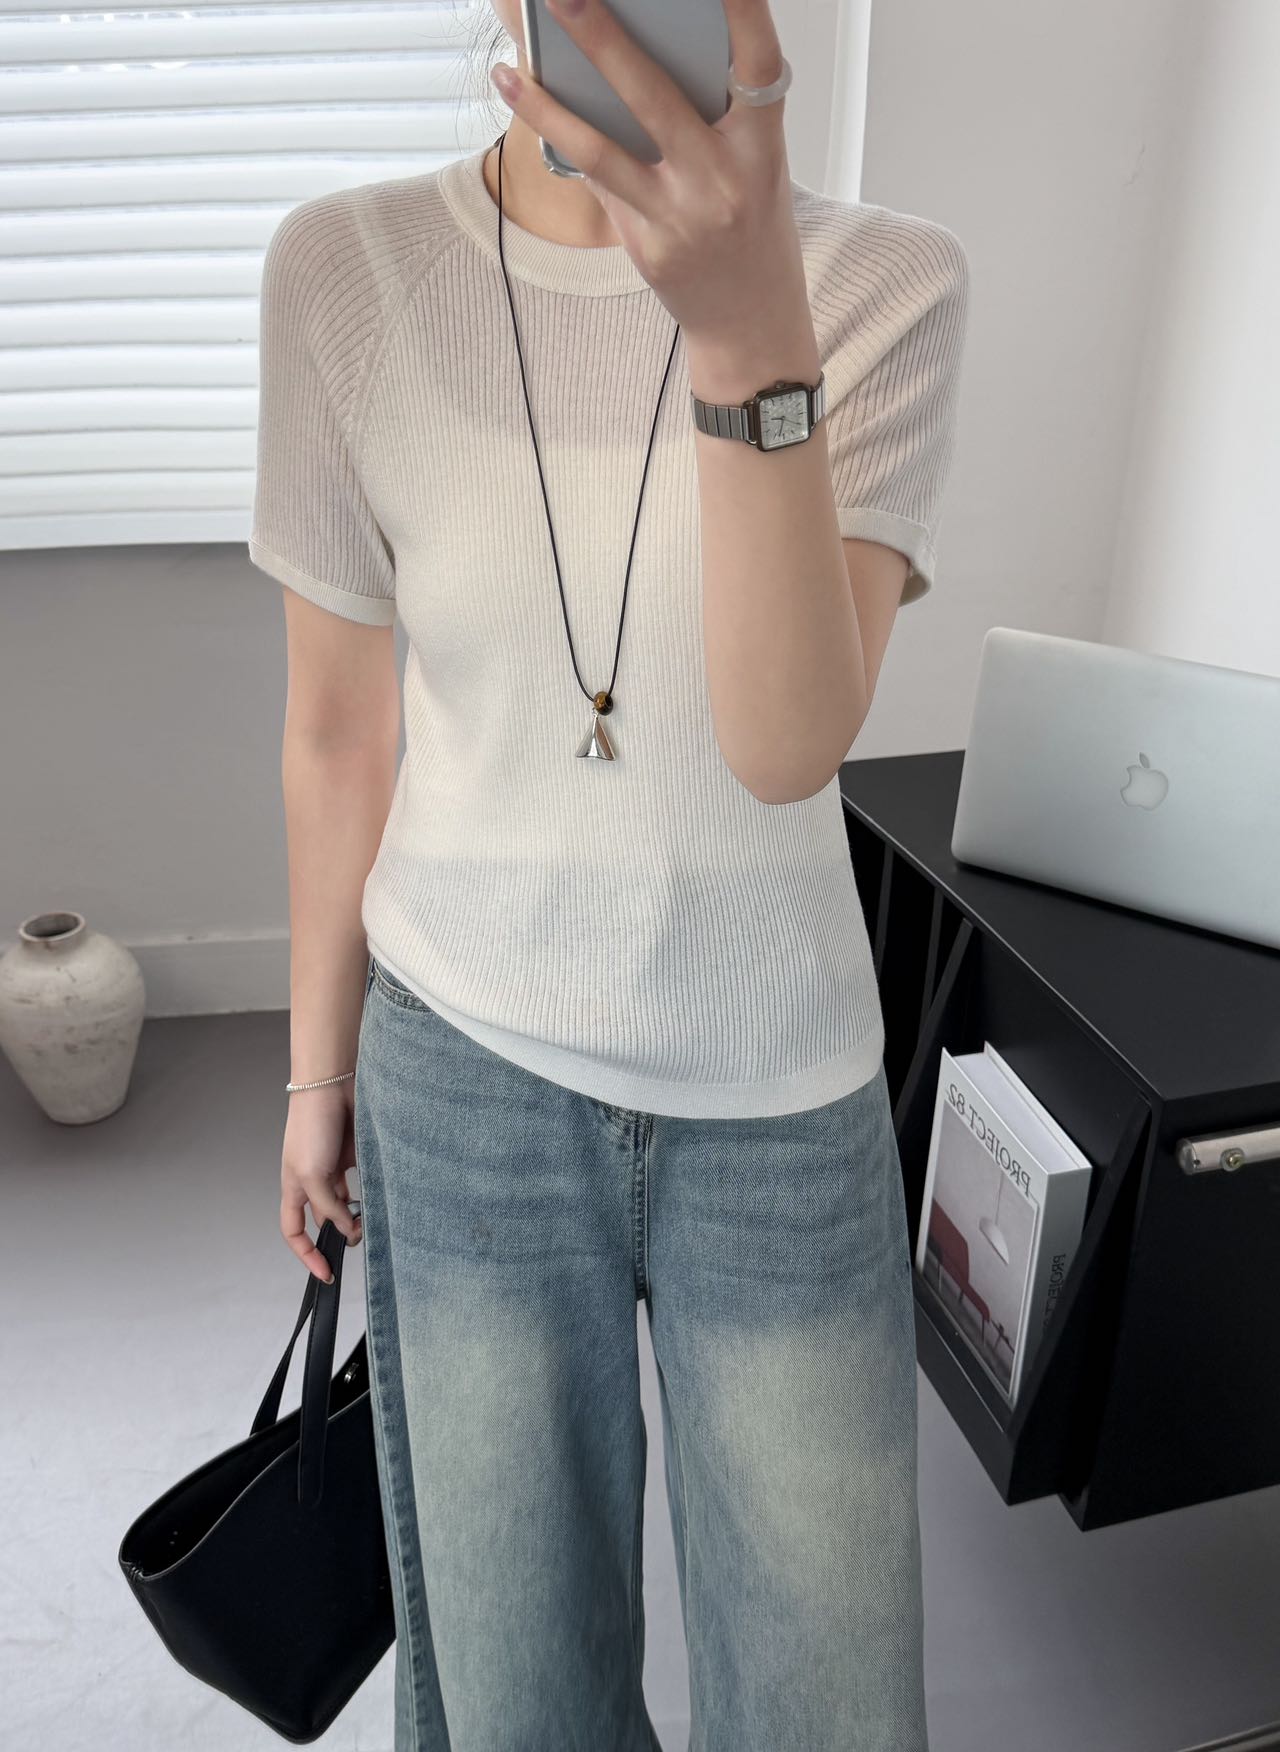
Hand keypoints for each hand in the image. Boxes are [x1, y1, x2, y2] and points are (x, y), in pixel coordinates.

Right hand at [280, 1085, 361, 1282]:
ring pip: (349, 1203)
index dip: (307, 1254)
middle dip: (340, 1234)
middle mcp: (314, 1180)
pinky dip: (374, 1192)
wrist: (333, 1084)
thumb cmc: (312, 1125)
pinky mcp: (358, 1154)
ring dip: (360, 1215)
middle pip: (325, 1219)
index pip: (294, 1231)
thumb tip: (347, 1230)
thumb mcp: (311, 1175)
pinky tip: (385, 1198)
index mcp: (294, 1187)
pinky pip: (366, 1182)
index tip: (326, 1273)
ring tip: (374, 1222)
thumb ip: (328, 1206)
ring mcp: (336, 1167)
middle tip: (360, 1241)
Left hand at [490, 0, 805, 345]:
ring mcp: (682, 219)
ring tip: (509, 62)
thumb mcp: (756, 164)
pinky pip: (597, 182)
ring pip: (604, 149)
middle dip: (604, 39)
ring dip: (551, 102)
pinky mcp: (649, 249)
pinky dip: (558, 136)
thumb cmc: (751, 225)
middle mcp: (725, 182)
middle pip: (656, 98)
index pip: (757, 63)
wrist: (753, 323)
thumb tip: (634, 42)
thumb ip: (715, 110)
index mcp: (762, 148)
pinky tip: (521, 94)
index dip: (741, 9)